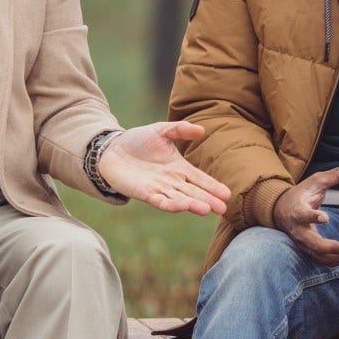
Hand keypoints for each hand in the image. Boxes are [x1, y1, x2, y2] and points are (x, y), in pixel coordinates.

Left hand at [96, 122, 230, 214]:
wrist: (112, 149)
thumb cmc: (138, 141)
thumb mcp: (162, 131)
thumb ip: (180, 129)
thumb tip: (201, 130)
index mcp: (179, 168)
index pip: (200, 179)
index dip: (213, 186)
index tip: (226, 194)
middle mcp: (172, 181)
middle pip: (193, 192)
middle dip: (208, 200)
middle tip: (223, 209)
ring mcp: (158, 189)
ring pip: (179, 199)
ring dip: (193, 204)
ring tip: (207, 209)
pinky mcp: (144, 193)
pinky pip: (160, 200)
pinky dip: (171, 205)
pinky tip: (182, 206)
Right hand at [271, 157, 338, 265]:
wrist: (282, 211)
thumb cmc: (301, 194)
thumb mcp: (317, 181)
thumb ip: (338, 173)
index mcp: (297, 211)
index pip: (303, 215)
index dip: (313, 217)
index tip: (325, 217)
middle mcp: (299, 231)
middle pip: (314, 244)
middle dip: (334, 247)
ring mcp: (303, 243)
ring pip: (321, 255)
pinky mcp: (310, 251)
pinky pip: (325, 260)